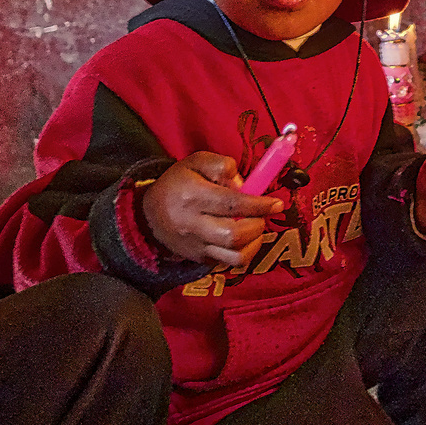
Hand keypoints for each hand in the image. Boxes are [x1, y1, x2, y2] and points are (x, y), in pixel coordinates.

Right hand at [142, 151, 284, 264]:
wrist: (149, 215)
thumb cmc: (178, 184)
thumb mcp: (196, 162)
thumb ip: (222, 165)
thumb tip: (243, 183)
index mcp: (193, 196)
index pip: (231, 204)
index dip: (259, 205)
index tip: (276, 203)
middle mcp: (194, 225)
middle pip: (234, 235)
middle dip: (257, 224)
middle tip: (261, 214)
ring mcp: (197, 246)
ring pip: (235, 255)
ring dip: (254, 242)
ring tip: (253, 226)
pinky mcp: (200, 260)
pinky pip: (229, 262)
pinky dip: (244, 252)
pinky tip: (244, 238)